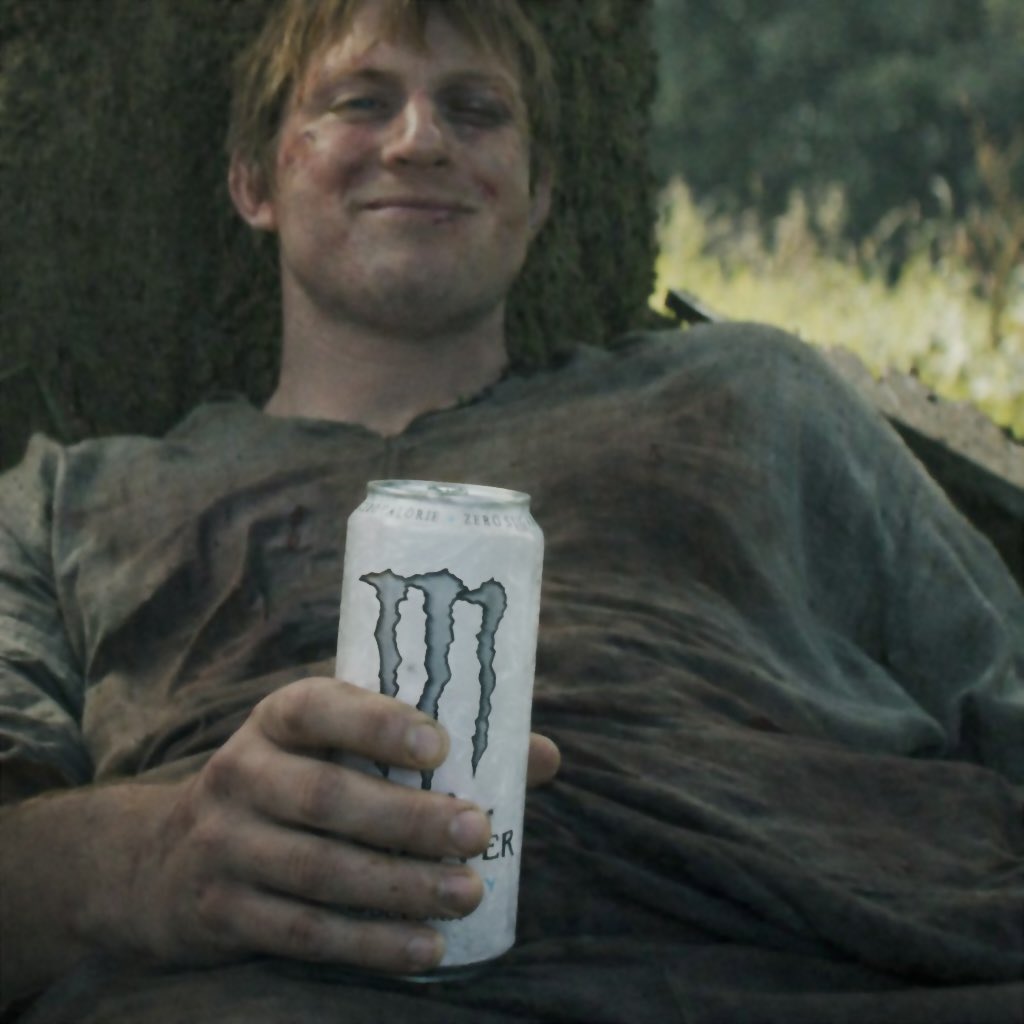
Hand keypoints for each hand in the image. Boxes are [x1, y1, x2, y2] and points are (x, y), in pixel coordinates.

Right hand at [131, 677, 558, 975]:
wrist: (166, 858)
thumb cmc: (291, 785)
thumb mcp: (335, 747)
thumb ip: (428, 748)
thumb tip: (542, 757)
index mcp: (279, 719)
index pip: (321, 707)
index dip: (378, 724)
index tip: (441, 746)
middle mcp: (243, 772)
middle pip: (328, 797)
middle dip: (408, 819)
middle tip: (477, 832)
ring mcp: (226, 844)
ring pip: (321, 870)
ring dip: (400, 887)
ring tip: (467, 892)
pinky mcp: (223, 911)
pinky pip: (304, 932)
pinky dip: (369, 944)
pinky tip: (424, 946)